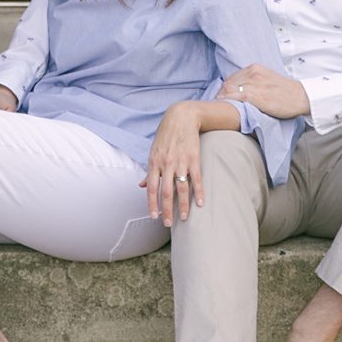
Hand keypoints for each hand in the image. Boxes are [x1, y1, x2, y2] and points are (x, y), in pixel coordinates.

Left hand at [141, 103, 205, 225]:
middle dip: (166, 209)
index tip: (153, 216)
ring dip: (183, 205)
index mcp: (154, 163)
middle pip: (166, 192)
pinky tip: (200, 204)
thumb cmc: (165, 137)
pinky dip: (199, 192)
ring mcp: (180, 162)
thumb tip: (142, 186)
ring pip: (181, 188)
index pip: (152, 188)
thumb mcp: (153, 152)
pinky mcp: (194, 159)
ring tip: (184, 218)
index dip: (152, 203)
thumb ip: (149, 171)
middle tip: (167, 223)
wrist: (181, 119)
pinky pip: (197, 179)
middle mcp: (166, 164)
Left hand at [217, 65, 309, 118]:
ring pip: (229, 90)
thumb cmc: (286, 91)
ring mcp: (253, 83)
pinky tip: (227, 108)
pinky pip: (235, 97)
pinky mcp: (254, 95)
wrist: (301, 97)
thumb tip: (238, 88)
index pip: (232, 77)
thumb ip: (253, 80)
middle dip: (222, 93)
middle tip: (220, 103)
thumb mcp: (267, 78)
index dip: (225, 88)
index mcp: (255, 68)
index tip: (223, 96)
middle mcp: (252, 73)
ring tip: (222, 107)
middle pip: (228, 83)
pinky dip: (228, 102)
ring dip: (223, 98)